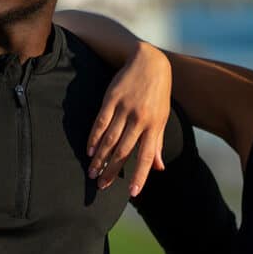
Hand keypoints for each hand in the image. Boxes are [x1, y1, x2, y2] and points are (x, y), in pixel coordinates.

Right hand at [87, 42, 170, 196]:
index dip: (140, 175)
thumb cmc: (158, 94)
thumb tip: (159, 169)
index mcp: (155, 125)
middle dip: (112, 171)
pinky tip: (90, 150)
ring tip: (92, 172)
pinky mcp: (111, 99)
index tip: (132, 192)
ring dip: (100, 158)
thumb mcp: (162, 117)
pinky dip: (95, 137)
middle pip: (124, 151)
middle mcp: (140, 119)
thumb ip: (157, 144)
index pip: (147, 156)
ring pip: (110, 139)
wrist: (149, 62)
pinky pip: (101, 122)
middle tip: (101, 186)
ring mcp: (125, 109)